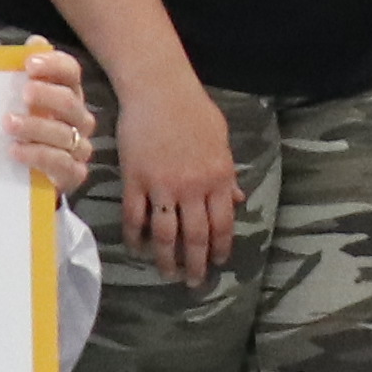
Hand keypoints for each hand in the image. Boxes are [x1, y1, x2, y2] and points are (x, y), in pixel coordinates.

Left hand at [3, 44, 95, 198]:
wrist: (22, 177)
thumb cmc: (23, 129)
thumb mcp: (17, 98)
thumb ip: (25, 70)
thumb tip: (35, 41)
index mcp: (67, 93)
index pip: (71, 72)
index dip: (54, 65)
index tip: (29, 64)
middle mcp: (78, 118)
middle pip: (70, 102)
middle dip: (47, 95)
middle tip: (24, 93)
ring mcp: (78, 147)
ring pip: (64, 134)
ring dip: (35, 127)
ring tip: (9, 123)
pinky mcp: (73, 174)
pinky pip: (62, 163)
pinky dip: (38, 155)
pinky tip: (16, 150)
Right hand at [110, 78, 242, 288]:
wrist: (158, 89)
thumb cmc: (193, 110)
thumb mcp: (221, 140)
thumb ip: (228, 173)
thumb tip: (237, 199)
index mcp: (218, 178)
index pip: (223, 223)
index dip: (220, 248)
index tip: (217, 263)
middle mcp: (192, 187)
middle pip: (195, 236)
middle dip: (196, 264)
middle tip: (194, 283)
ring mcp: (162, 185)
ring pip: (165, 234)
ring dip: (166, 259)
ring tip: (168, 274)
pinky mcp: (135, 180)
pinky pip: (135, 217)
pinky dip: (136, 237)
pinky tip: (138, 249)